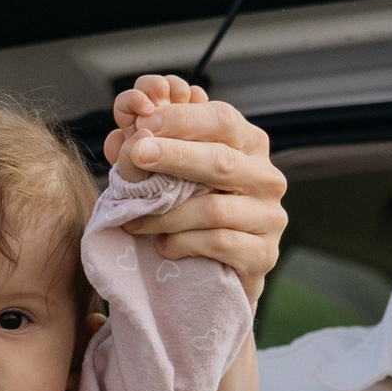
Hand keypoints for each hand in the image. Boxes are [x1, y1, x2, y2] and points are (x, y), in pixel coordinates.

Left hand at [103, 80, 287, 295]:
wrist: (218, 271)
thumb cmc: (191, 210)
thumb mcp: (175, 174)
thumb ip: (151, 151)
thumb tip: (121, 138)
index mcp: (250, 144)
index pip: (222, 119)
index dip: (183, 119)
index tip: (144, 124)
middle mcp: (267, 177)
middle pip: (222, 160)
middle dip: (175, 156)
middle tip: (136, 156)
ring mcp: (270, 217)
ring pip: (215, 208)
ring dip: (167, 214)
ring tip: (135, 219)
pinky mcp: (263, 254)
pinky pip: (219, 243)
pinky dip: (183, 243)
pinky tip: (163, 245)